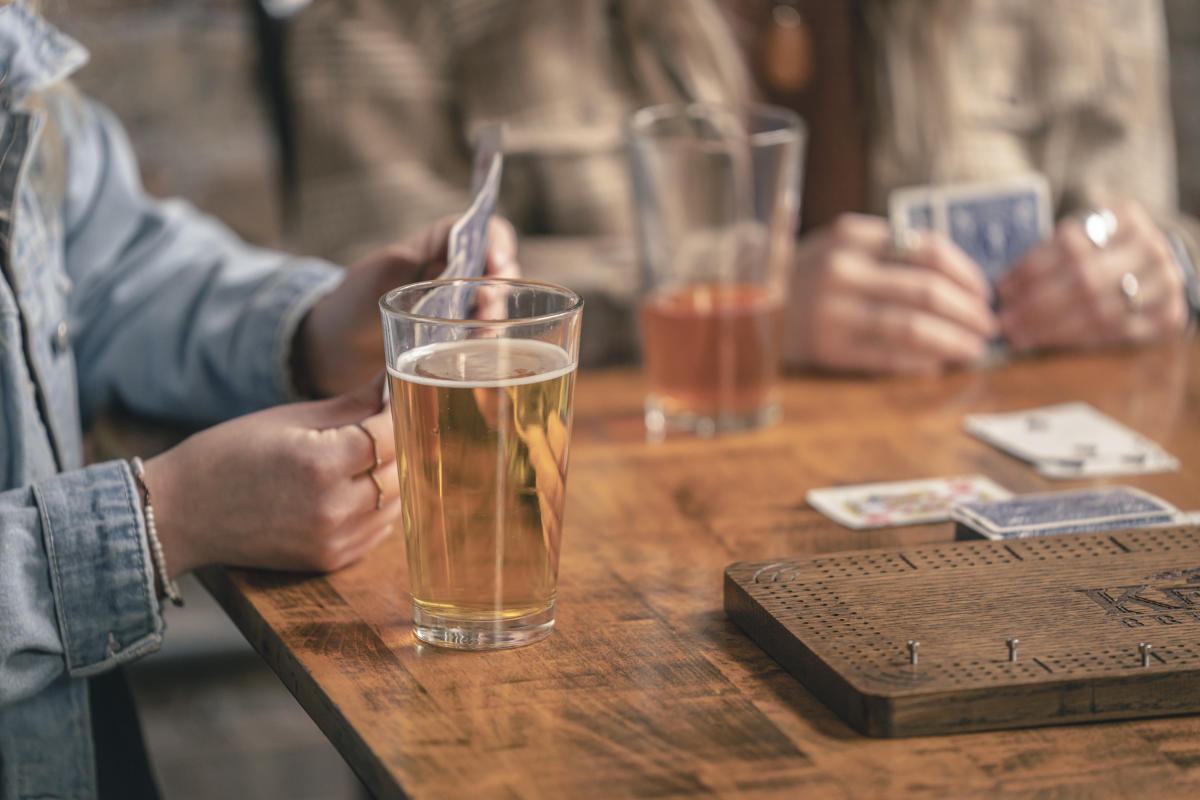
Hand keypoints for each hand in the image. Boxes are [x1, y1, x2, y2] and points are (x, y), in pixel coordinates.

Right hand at [144, 376, 399, 575]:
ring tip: (374, 455)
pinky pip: (378, 531)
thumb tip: (392, 381)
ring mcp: (332, 540)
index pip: (390, 434)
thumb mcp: (289, 419)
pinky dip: (379, 507)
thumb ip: (351, 405)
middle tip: (392, 423)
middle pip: (399, 470)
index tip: (400, 399)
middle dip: (400, 444)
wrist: (181, 513)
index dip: (399, 413)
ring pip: (396, 503)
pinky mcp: (329, 561)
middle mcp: (332, 507)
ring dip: (393, 477)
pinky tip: (360, 488)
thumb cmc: (230, 455)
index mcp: (320, 463)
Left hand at [299, 216, 519, 396]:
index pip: (486, 232)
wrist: (335, 348)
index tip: (496, 267)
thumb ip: (421, 265)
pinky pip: (484, 339)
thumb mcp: (384, 272)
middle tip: (486, 311)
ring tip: (482, 339)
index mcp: (442, 244)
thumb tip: (461, 271)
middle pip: (500, 274)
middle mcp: (460, 274)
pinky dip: (486, 348)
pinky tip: (479, 361)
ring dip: (496, 323)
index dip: (499, 245)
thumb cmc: (355, 300)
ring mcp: (462, 309)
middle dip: (500, 292)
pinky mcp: (459, 341)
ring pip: (497, 309)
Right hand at [784, 214, 996, 373]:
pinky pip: (887, 357)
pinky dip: (920, 363)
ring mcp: (831, 311)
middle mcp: (840, 270)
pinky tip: (937, 365)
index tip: (984, 292)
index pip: (927, 249)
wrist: (745, 309)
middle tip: (988, 326)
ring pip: (913, 327)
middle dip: (969, 312)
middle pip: (927, 290)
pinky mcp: (827, 348)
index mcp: (850, 235)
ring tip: (973, 349)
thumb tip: (959, 285)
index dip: (967, 274)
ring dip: (953, 341)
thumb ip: (888, 253)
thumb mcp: (839, 248)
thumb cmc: (806, 278)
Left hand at [997, 201, 1188, 350]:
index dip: (1031, 268)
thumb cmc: (1104, 252)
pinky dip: (1077, 341)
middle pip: (1085, 279)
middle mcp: (1151, 248)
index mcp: (1126, 218)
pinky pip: (1115, 334)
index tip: (1001, 289)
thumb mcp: (1085, 237)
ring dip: (1051, 328)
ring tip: (1019, 336)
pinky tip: (1048, 343)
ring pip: (1100, 311)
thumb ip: (1052, 254)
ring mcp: (1164, 284)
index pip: (1071, 243)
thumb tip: (1002, 288)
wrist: (1153, 270)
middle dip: (1037, 304)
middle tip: (1004, 321)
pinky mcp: (1169, 316)